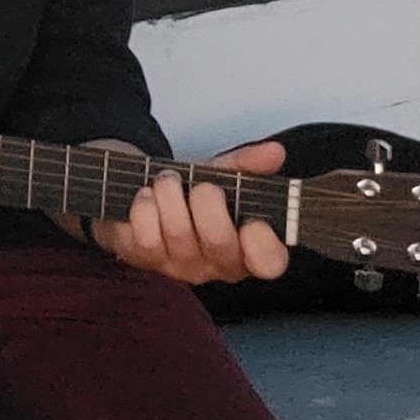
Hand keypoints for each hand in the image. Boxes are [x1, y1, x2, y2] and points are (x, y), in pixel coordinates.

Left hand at [91, 140, 290, 284]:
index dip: (263, 243)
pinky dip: (145, 208)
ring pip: (179, 233)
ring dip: (170, 194)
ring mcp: (182, 267)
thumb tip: (274, 152)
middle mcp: (218, 264)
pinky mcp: (148, 261)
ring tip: (168, 181)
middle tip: (201, 185)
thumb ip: (250, 164)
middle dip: (206, 199)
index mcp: (249, 248)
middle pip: (218, 239)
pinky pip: (147, 238)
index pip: (269, 263)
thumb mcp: (224, 175)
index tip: (253, 221)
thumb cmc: (194, 195)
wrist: (148, 197)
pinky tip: (147, 196)